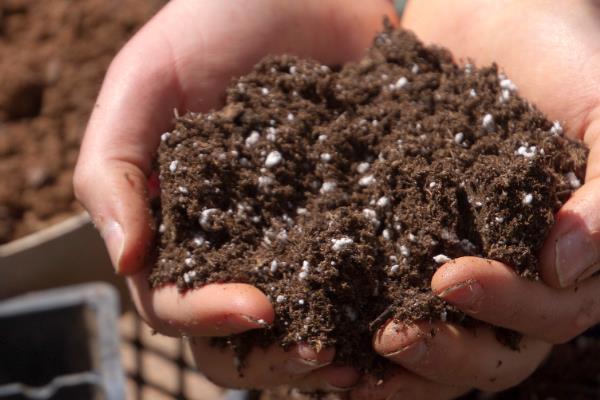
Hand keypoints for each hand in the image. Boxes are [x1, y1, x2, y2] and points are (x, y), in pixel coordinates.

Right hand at [74, 0, 395, 391]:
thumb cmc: (214, 23)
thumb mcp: (146, 80)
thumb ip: (114, 167)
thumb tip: (124, 258)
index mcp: (179, 225)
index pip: (176, 301)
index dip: (208, 318)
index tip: (260, 306)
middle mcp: (237, 243)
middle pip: (240, 336)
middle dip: (276, 355)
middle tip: (324, 356)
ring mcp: (298, 235)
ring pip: (305, 320)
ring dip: (331, 348)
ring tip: (369, 355)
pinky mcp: (356, 216)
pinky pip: (365, 275)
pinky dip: (379, 304)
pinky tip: (408, 312)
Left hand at [357, 1, 599, 397]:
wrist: (498, 14)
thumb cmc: (565, 58)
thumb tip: (563, 270)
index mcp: (569, 260)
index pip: (548, 315)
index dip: (505, 308)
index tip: (451, 276)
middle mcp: (515, 274)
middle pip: (488, 350)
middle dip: (442, 349)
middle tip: (389, 333)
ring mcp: (458, 260)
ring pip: (437, 337)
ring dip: (394, 358)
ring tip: (342, 358)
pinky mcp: (406, 241)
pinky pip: (385, 293)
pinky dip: (355, 320)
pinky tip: (318, 330)